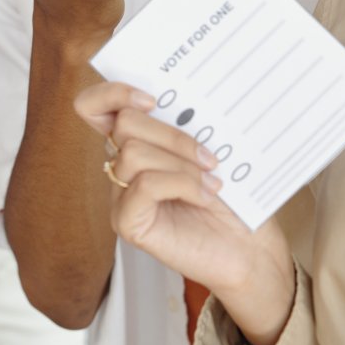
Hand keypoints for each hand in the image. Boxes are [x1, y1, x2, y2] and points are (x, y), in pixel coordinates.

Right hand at [75, 81, 295, 344]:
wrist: (251, 251)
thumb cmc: (235, 202)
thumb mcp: (214, 151)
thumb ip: (189, 125)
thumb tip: (185, 98)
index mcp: (137, 141)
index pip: (93, 107)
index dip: (112, 93)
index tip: (152, 99)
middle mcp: (122, 166)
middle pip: (123, 124)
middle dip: (171, 134)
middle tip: (209, 156)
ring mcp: (121, 194)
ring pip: (133, 153)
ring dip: (181, 163)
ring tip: (212, 181)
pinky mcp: (126, 221)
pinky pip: (144, 185)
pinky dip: (182, 185)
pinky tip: (205, 196)